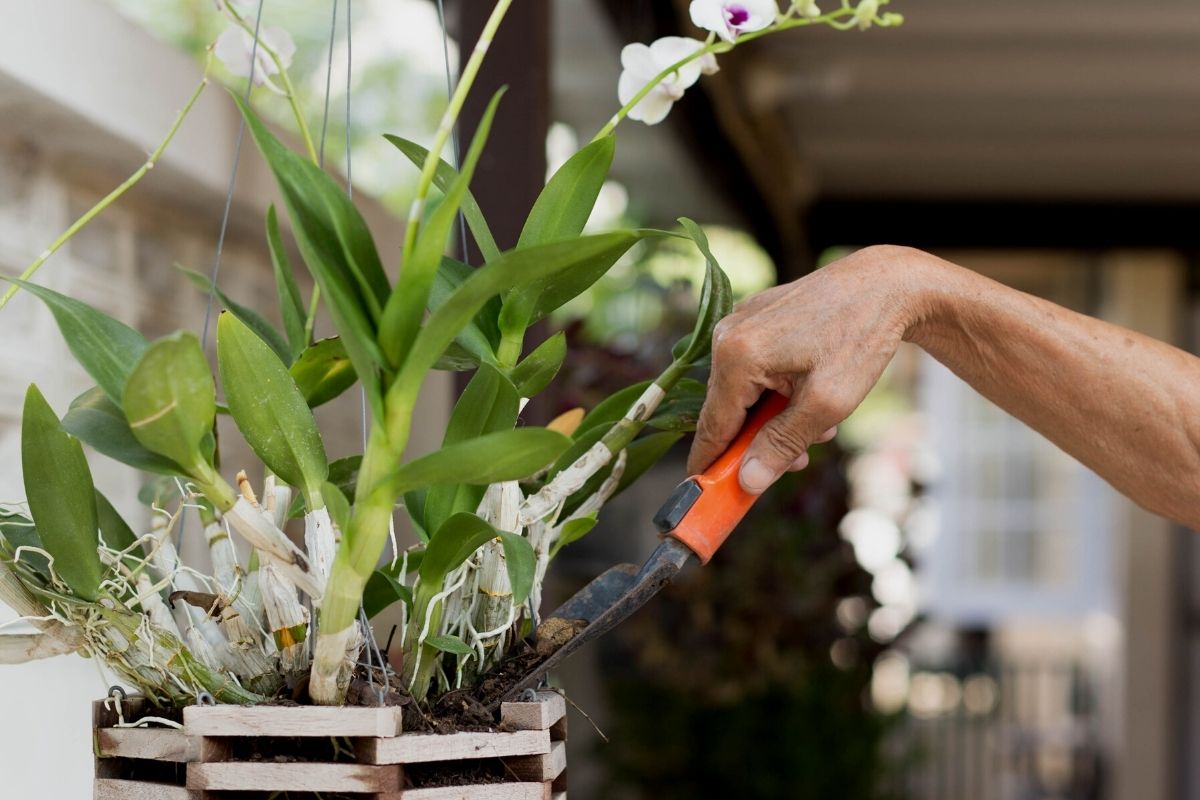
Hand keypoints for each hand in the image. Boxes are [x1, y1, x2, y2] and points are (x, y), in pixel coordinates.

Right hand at [687, 245, 930, 492]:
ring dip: (774, 416)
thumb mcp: (828, 403)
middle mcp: (727, 336)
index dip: (710, 466)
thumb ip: (782, 444)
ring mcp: (738, 322)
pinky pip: (753, 367)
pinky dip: (776, 390)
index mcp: (737, 356)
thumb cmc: (861, 339)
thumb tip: (748, 481)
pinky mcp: (753, 317)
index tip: (707, 499)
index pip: (712, 427)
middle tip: (800, 461)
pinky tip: (810, 393)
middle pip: (726, 410)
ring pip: (743, 390)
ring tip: (821, 424)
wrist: (886, 284)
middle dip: (759, 441)